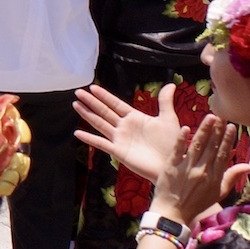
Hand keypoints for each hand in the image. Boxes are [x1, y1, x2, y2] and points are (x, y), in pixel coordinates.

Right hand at [72, 83, 195, 186]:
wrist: (173, 164)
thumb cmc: (172, 143)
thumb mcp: (169, 119)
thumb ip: (165, 102)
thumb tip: (170, 84)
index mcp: (135, 118)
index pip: (116, 104)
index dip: (104, 96)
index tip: (93, 87)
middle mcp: (124, 127)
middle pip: (104, 111)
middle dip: (91, 101)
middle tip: (78, 92)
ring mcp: (120, 139)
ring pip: (100, 123)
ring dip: (87, 114)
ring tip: (76, 104)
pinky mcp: (118, 151)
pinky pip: (101, 143)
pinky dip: (89, 138)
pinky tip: (78, 133)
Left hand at [151, 115, 248, 223]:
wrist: (173, 214)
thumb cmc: (197, 203)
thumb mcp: (219, 193)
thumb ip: (233, 177)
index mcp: (214, 177)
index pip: (223, 155)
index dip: (228, 140)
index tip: (232, 126)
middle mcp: (202, 171)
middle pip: (211, 147)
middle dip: (217, 131)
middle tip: (221, 115)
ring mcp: (186, 169)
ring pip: (197, 146)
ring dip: (204, 131)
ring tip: (210, 117)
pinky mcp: (170, 168)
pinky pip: (176, 151)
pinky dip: (181, 140)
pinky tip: (186, 128)